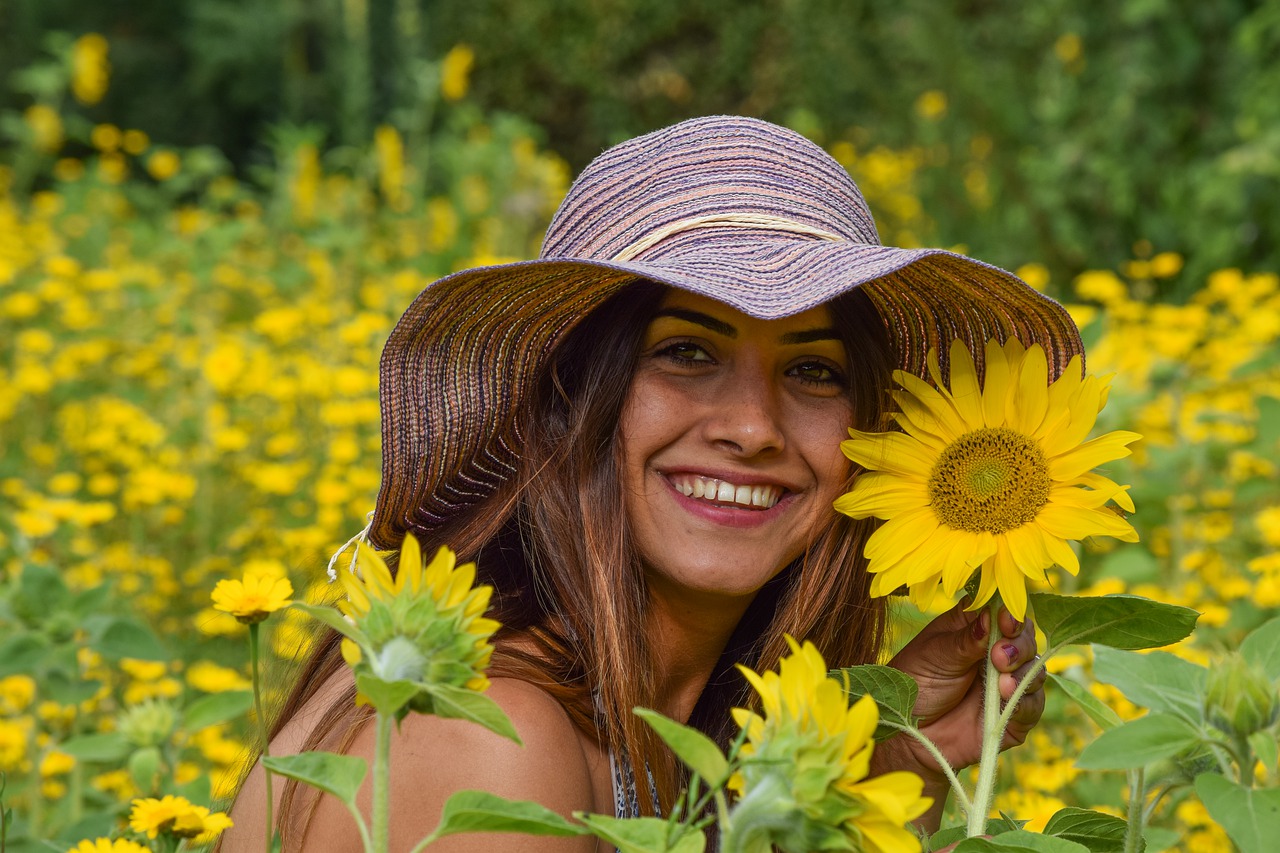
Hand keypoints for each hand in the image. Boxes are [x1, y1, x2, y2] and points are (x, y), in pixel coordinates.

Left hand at [885, 601, 1045, 778]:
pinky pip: (1032, 706)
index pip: (1003, 612)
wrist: (905, 732)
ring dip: (1023, 673)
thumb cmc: (915, 683)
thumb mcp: (935, 655)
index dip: (1009, 613)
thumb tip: (992, 615)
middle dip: (1019, 645)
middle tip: (999, 655)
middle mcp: (995, 652)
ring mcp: (1006, 683)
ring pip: (1035, 670)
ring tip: (1001, 680)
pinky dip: (1025, 701)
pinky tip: (1007, 697)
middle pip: (1025, 639)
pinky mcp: (1013, 715)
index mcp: (974, 627)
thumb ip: (966, 639)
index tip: (1005, 620)